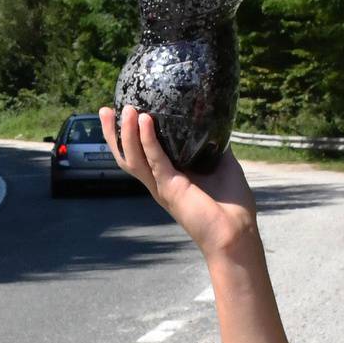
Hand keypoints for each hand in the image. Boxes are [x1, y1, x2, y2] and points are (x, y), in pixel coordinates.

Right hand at [100, 106, 257, 255]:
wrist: (237, 233)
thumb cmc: (231, 205)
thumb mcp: (222, 164)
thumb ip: (214, 145)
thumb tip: (216, 123)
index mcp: (167, 178)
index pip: (139, 154)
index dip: (128, 135)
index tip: (123, 112)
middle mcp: (159, 183)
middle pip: (126, 157)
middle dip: (113, 134)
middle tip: (106, 111)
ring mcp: (162, 187)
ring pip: (134, 159)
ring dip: (126, 134)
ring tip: (126, 110)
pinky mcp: (171, 189)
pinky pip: (155, 160)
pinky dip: (149, 140)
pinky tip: (146, 120)